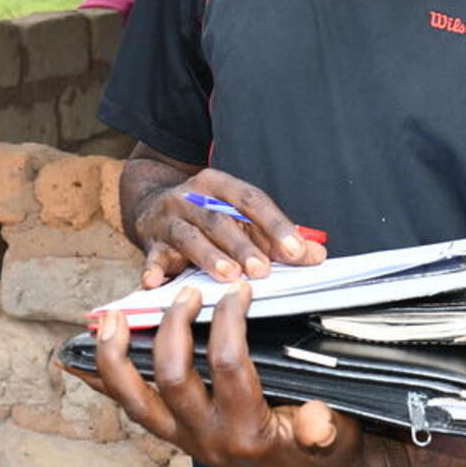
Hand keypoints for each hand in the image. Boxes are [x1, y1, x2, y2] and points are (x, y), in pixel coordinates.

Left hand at [65, 280, 382, 466]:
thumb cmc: (332, 450)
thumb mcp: (339, 440)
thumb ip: (326, 430)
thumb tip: (316, 421)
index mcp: (248, 432)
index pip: (227, 366)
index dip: (229, 321)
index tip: (239, 289)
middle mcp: (208, 439)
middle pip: (171, 377)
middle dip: (172, 327)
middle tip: (187, 292)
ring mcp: (186, 439)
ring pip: (134, 399)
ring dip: (116, 357)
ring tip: (109, 317)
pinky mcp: (177, 436)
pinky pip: (132, 408)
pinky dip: (106, 382)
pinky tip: (81, 360)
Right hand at [133, 167, 327, 286]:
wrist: (150, 203)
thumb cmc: (205, 213)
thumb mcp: (240, 217)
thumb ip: (276, 237)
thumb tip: (315, 255)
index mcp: (218, 185)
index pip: (251, 200)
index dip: (275, 224)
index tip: (294, 249)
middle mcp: (191, 197)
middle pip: (220, 220)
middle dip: (243, 247)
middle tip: (262, 270)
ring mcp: (168, 219)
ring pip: (190, 237)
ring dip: (210, 257)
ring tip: (228, 276)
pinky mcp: (150, 243)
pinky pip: (151, 257)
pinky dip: (153, 270)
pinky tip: (156, 282)